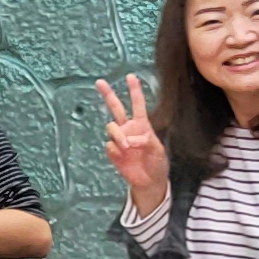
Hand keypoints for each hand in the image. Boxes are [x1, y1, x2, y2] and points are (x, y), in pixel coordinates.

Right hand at [94, 74, 166, 210]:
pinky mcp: (113, 152)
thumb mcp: (158, 149)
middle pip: (116, 108)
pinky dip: (117, 150)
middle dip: (108, 94)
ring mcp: (119, 140)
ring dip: (118, 135)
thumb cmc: (157, 163)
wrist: (149, 181)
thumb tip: (129, 140)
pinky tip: (123, 156)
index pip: (137, 104)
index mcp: (142, 125)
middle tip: (100, 82)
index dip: (134, 91)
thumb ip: (146, 140)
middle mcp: (128, 129)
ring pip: (111, 127)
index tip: (130, 76)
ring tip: (127, 147)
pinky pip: (110, 145)